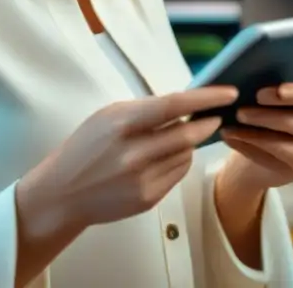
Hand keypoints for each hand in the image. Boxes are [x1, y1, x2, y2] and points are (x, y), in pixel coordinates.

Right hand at [17, 87, 237, 234]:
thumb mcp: (109, 116)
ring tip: (174, 138)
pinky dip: (179, 161)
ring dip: (189, 143)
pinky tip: (164, 157)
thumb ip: (145, 110)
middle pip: (188, 134)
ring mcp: (142, 179)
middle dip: (208, 123)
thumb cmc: (86, 147)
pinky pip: (178, 173)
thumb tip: (185, 105)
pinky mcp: (148, 199)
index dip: (205, 98)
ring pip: (186, 154)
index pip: (173, 106)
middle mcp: (134, 153)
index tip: (228, 92)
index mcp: (122, 124)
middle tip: (216, 116)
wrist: (63, 192)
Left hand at [219, 82, 292, 190]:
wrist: (250, 146)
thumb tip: (241, 81)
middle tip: (240, 111)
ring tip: (231, 128)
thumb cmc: (256, 112)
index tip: (268, 92)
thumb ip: (259, 88)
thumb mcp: (257, 98)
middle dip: (271, 117)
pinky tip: (230, 138)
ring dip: (258, 136)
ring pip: (292, 147)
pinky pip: (275, 161)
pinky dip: (249, 148)